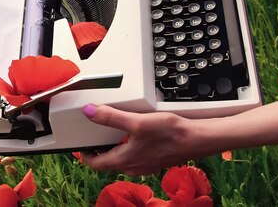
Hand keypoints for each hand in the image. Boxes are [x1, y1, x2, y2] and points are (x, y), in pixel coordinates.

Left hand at [80, 104, 201, 175]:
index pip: (96, 164)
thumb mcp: (137, 122)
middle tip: (91, 137)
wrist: (198, 139)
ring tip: (109, 132)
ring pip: (122, 159)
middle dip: (98, 150)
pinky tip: (132, 134)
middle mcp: (133, 167)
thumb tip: (89, 111)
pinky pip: (134, 156)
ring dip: (113, 148)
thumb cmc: (171, 133)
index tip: (79, 146)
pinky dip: (127, 146)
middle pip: (108, 161)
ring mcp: (145, 165)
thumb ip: (111, 117)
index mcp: (125, 160)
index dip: (85, 155)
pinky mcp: (154, 160)